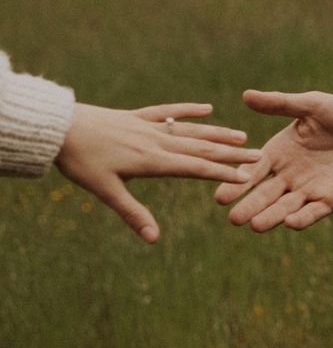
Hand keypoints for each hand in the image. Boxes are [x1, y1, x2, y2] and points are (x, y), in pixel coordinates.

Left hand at [56, 102, 260, 242]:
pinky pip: (168, 111)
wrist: (58, 127)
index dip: (224, 173)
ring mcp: (149, 126)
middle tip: (258, 155)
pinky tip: (206, 108)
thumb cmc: (80, 161)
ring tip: (241, 136)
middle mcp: (157, 141)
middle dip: (231, 154)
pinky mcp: (138, 117)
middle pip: (201, 147)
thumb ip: (133, 214)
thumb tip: (154, 240)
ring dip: (217, 134)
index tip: (249, 176)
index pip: (196, 168)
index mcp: (153, 161)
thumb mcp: (105, 191)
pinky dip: (188, 110)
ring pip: (190, 130)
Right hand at [215, 90, 332, 231]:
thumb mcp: (311, 105)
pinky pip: (313, 211)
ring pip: (285, 207)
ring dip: (271, 216)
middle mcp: (289, 174)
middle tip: (233, 218)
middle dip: (250, 206)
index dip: (238, 182)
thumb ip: (280, 104)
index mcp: (280, 152)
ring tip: (255, 226)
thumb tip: (246, 95)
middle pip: (265, 194)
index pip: (254, 170)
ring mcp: (309, 189)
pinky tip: (290, 223)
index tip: (219, 196)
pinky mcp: (330, 200)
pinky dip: (302, 218)